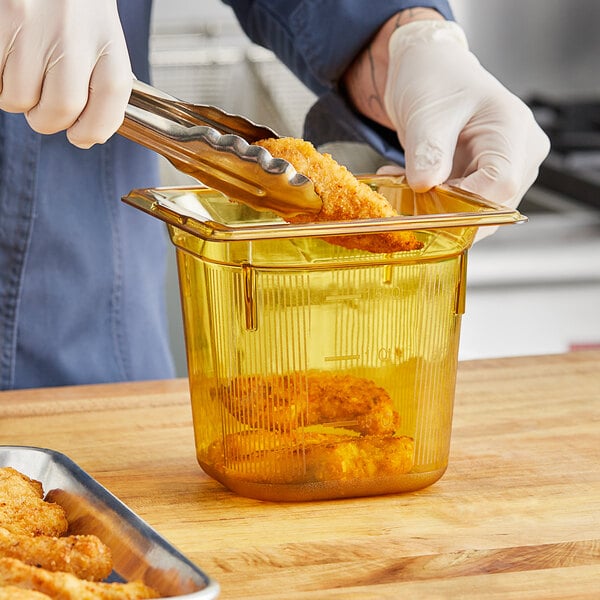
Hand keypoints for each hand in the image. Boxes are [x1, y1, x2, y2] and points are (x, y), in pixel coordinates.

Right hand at [0, 0, 132, 147]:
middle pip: (57, 112)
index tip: (80, 135)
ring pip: (17, 99)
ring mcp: (32, 27)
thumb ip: (101, 82)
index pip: (106, 113)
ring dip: (16, 95)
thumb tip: (87, 135)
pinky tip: (8, 56)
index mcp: (108, 46)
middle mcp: (73, 37)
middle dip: (46, 119)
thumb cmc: (75, 4)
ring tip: (24, 69)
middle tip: (43, 102)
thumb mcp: (103, 37)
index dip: (91, 132)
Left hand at [383, 20, 549, 235]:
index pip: (500, 184)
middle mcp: (521, 153)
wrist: (429, 73)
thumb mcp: (426, 113)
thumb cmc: (435, 79)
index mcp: (512, 129)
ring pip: (478, 212)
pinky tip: (411, 184)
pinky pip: (466, 206)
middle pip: (493, 205)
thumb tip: (426, 186)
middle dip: (448, 211)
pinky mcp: (487, 179)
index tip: (427, 205)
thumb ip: (428, 151)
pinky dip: (436, 204)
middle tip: (407, 199)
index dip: (465, 204)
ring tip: (404, 184)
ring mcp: (507, 169)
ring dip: (438, 209)